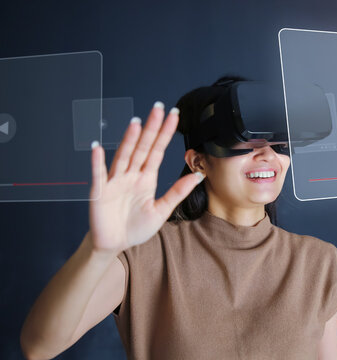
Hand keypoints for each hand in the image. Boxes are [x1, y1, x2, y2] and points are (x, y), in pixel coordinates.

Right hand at [86, 102, 202, 254]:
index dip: (165, 134)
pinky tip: (98, 148)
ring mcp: (115, 182)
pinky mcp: (100, 193)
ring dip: (128, 140)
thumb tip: (198, 176)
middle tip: (158, 109)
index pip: (157, 151)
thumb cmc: (135, 228)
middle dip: (150, 129)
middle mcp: (131, 175)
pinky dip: (97, 162)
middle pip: (142, 148)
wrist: (113, 245)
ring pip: (123, 156)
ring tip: (136, 123)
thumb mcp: (161, 211)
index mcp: (146, 179)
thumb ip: (177, 192)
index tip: (174, 117)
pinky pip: (98, 175)